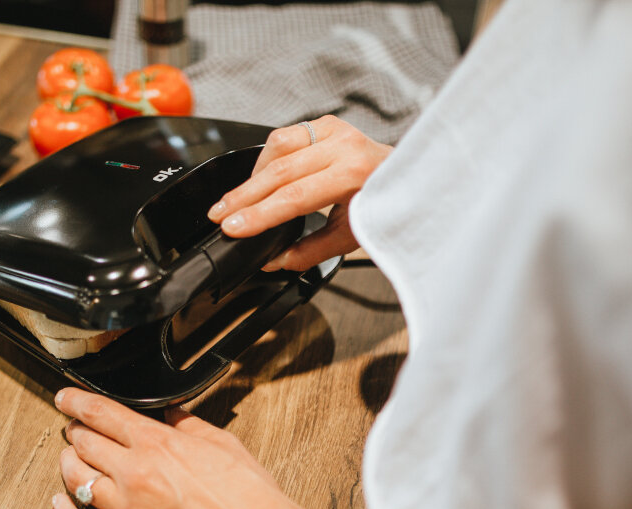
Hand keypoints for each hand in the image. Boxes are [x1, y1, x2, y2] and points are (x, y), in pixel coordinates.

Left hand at [51, 388, 322, 508]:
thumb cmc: (251, 498)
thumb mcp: (224, 445)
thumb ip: (189, 425)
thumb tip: (170, 413)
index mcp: (159, 444)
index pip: (102, 413)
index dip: (76, 402)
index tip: (65, 398)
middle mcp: (136, 474)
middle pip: (85, 444)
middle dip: (75, 431)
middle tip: (74, 428)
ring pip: (77, 481)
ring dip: (68, 464)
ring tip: (68, 458)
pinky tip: (60, 505)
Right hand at [207, 115, 392, 270]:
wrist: (412, 178)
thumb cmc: (385, 205)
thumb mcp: (351, 237)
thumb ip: (309, 251)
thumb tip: (273, 261)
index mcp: (354, 175)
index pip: (294, 196)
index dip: (258, 214)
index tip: (231, 227)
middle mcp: (345, 146)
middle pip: (279, 171)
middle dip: (243, 196)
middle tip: (218, 214)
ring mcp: (336, 130)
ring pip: (277, 147)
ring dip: (252, 176)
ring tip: (235, 200)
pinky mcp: (329, 124)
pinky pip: (286, 136)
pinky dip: (267, 158)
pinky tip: (258, 178)